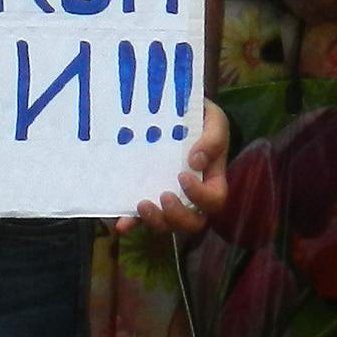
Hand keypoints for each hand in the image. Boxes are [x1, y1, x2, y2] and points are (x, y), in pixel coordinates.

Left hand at [118, 99, 230, 234]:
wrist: (179, 112)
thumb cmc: (202, 119)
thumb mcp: (214, 122)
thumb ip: (213, 139)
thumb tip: (196, 160)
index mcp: (212, 179)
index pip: (214, 200)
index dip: (200, 195)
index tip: (183, 176)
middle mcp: (193, 196)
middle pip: (194, 222)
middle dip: (179, 216)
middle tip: (164, 196)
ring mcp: (170, 198)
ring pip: (169, 224)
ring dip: (156, 222)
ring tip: (142, 205)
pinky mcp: (148, 194)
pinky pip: (142, 216)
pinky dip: (133, 222)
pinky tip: (122, 224)